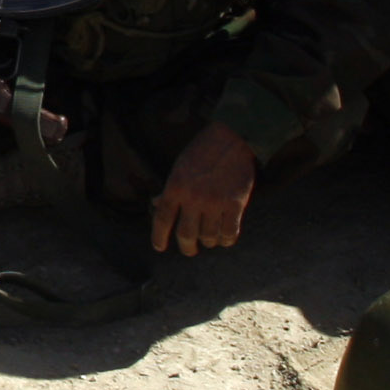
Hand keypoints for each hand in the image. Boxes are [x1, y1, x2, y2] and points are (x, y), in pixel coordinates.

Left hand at [150, 122, 260, 253]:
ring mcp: (215, 202)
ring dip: (208, 242)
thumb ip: (169, 189)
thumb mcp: (179, 168)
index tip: (159, 247)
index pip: (162, 219)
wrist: (231, 139)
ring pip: (208, 236)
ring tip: (209, 240)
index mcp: (175, 187)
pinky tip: (224, 239)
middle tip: (190, 251)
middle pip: (186, 234)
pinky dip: (226, 240)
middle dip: (187, 248)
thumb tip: (155, 204)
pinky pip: (229, 232)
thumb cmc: (201, 153)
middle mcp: (193, 197)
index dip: (159, 237)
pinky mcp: (235, 204)